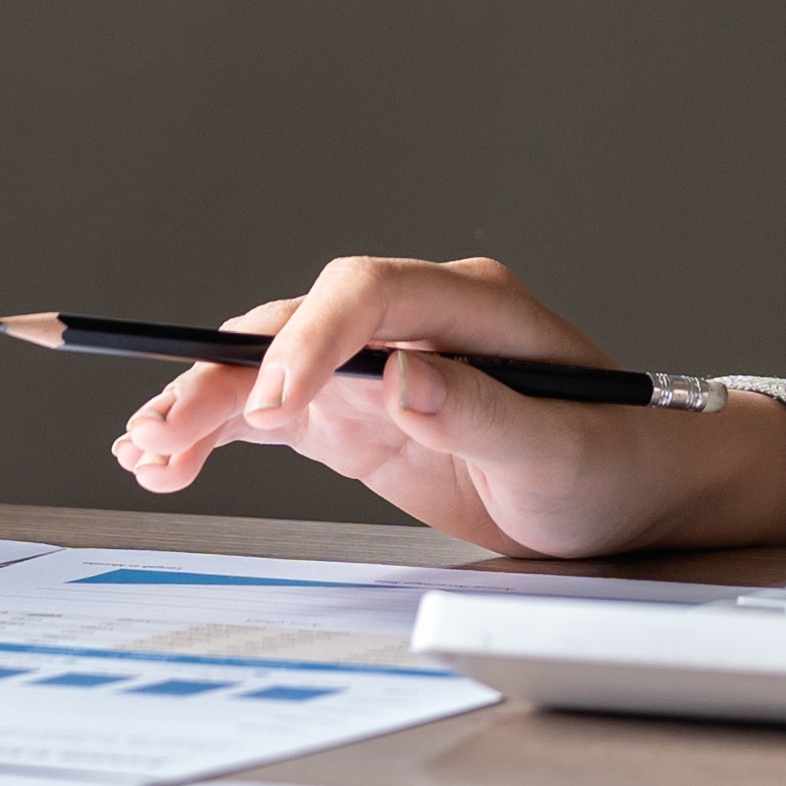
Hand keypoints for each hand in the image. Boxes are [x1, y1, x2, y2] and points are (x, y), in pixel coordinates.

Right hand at [110, 252, 785, 563]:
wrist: (641, 493)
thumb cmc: (619, 461)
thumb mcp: (563, 452)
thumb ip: (485, 413)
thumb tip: (404, 373)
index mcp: (469, 304)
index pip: (365, 293)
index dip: (310, 338)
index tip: (276, 401)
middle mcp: (413, 321)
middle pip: (298, 326)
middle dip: (228, 376)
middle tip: (167, 432)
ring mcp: (381, 366)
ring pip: (271, 369)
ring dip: (205, 404)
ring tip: (145, 450)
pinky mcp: (361, 415)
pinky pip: (276, 414)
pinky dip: (222, 433)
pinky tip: (167, 459)